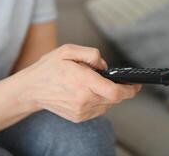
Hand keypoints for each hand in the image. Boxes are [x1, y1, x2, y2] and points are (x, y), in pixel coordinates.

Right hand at [13, 44, 141, 122]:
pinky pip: (98, 109)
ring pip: (107, 104)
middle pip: (114, 98)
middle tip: (110, 79)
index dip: (130, 90)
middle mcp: (84, 100)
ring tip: (93, 84)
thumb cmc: (49, 68)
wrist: (31, 89)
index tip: (136, 85)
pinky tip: (87, 92)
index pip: (115, 92)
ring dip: (107, 94)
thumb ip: (91, 54)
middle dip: (117, 88)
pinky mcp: (79, 117)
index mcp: (83, 82)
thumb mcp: (68, 50)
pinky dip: (98, 100)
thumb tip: (105, 66)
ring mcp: (81, 111)